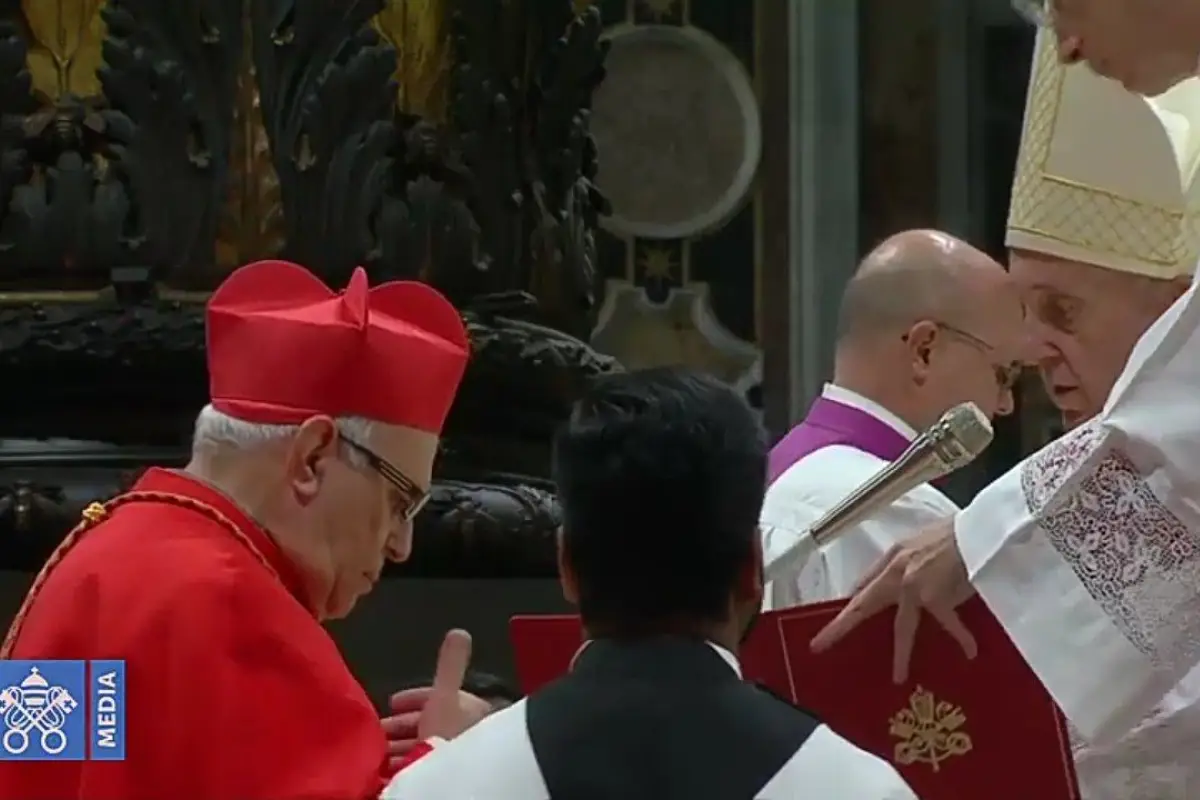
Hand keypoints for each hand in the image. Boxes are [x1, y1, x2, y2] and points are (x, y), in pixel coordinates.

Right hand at [381, 629, 490, 767]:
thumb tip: (460, 632)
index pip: (440, 697)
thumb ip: (450, 664)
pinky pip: (420, 761)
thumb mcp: (444, 694)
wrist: (445, 774)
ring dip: (399, 744)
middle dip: (401, 723)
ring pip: (423, 742)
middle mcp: (464, 731)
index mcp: (469, 709)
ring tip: (379, 749)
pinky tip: (388, 766)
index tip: (391, 702)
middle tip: (379, 728)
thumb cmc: (445, 732)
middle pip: (428, 722)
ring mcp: (453, 752)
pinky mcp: (442, 770)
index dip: (414, 697)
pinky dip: (403, 759)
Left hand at [809, 516, 977, 682]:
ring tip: (898, 677)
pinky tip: (970, 651)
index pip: (864, 586)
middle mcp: (896, 572)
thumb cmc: (956, 534)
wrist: (978, 530)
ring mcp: (912, 586)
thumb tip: (901, 583)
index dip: (852, 604)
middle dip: (840, 626)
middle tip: (820, 645)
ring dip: (901, 654)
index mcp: (893, 558)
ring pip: (902, 628)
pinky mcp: (934, 596)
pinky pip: (949, 624)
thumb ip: (908, 564)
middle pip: (862, 605)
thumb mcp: (922, 543)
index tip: (839, 619)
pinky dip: (962, 638)